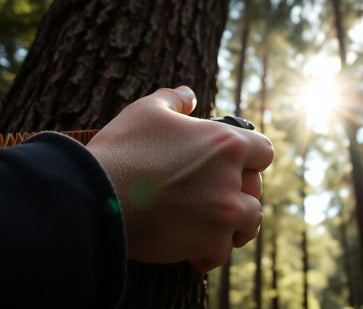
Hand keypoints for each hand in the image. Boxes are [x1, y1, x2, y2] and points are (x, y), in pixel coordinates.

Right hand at [86, 86, 273, 271]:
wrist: (98, 196)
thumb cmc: (122, 150)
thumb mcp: (146, 111)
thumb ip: (173, 100)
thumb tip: (189, 94)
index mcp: (225, 143)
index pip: (264, 151)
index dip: (252, 160)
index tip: (237, 168)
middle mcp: (232, 177)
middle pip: (257, 189)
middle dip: (241, 193)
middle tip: (218, 198)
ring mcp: (224, 211)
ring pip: (251, 221)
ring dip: (236, 225)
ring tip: (216, 228)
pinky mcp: (210, 241)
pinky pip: (223, 252)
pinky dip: (211, 254)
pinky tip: (194, 253)